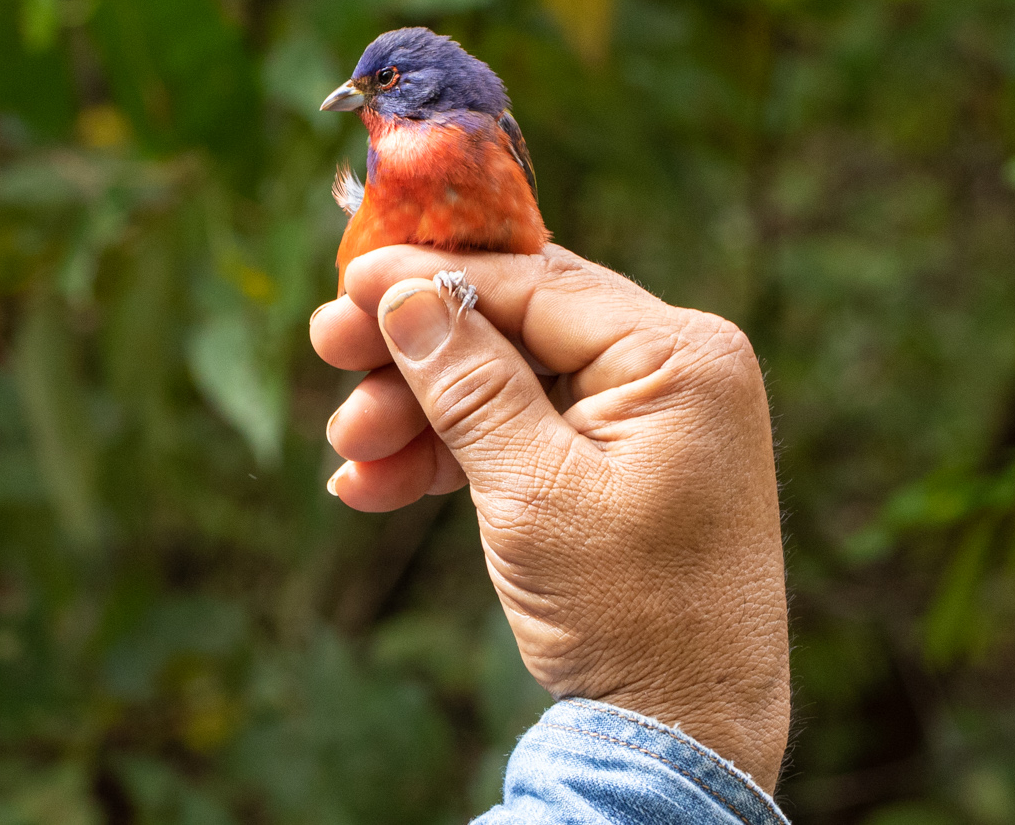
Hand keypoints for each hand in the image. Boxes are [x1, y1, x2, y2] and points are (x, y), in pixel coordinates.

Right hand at [309, 243, 788, 789]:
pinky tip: (373, 485)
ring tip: (348, 450)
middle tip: (327, 351)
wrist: (687, 736)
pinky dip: (448, 455)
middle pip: (510, 325)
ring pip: (501, 381)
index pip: (532, 282)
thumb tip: (403, 293)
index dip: (429, 277)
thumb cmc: (633, 613)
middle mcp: (671, 369)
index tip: (346, 280)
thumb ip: (467, 383)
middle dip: (412, 352)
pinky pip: (518, 432)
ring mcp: (645, 417)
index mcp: (678, 356)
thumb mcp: (533, 490)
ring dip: (416, 414)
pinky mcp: (616, 464)